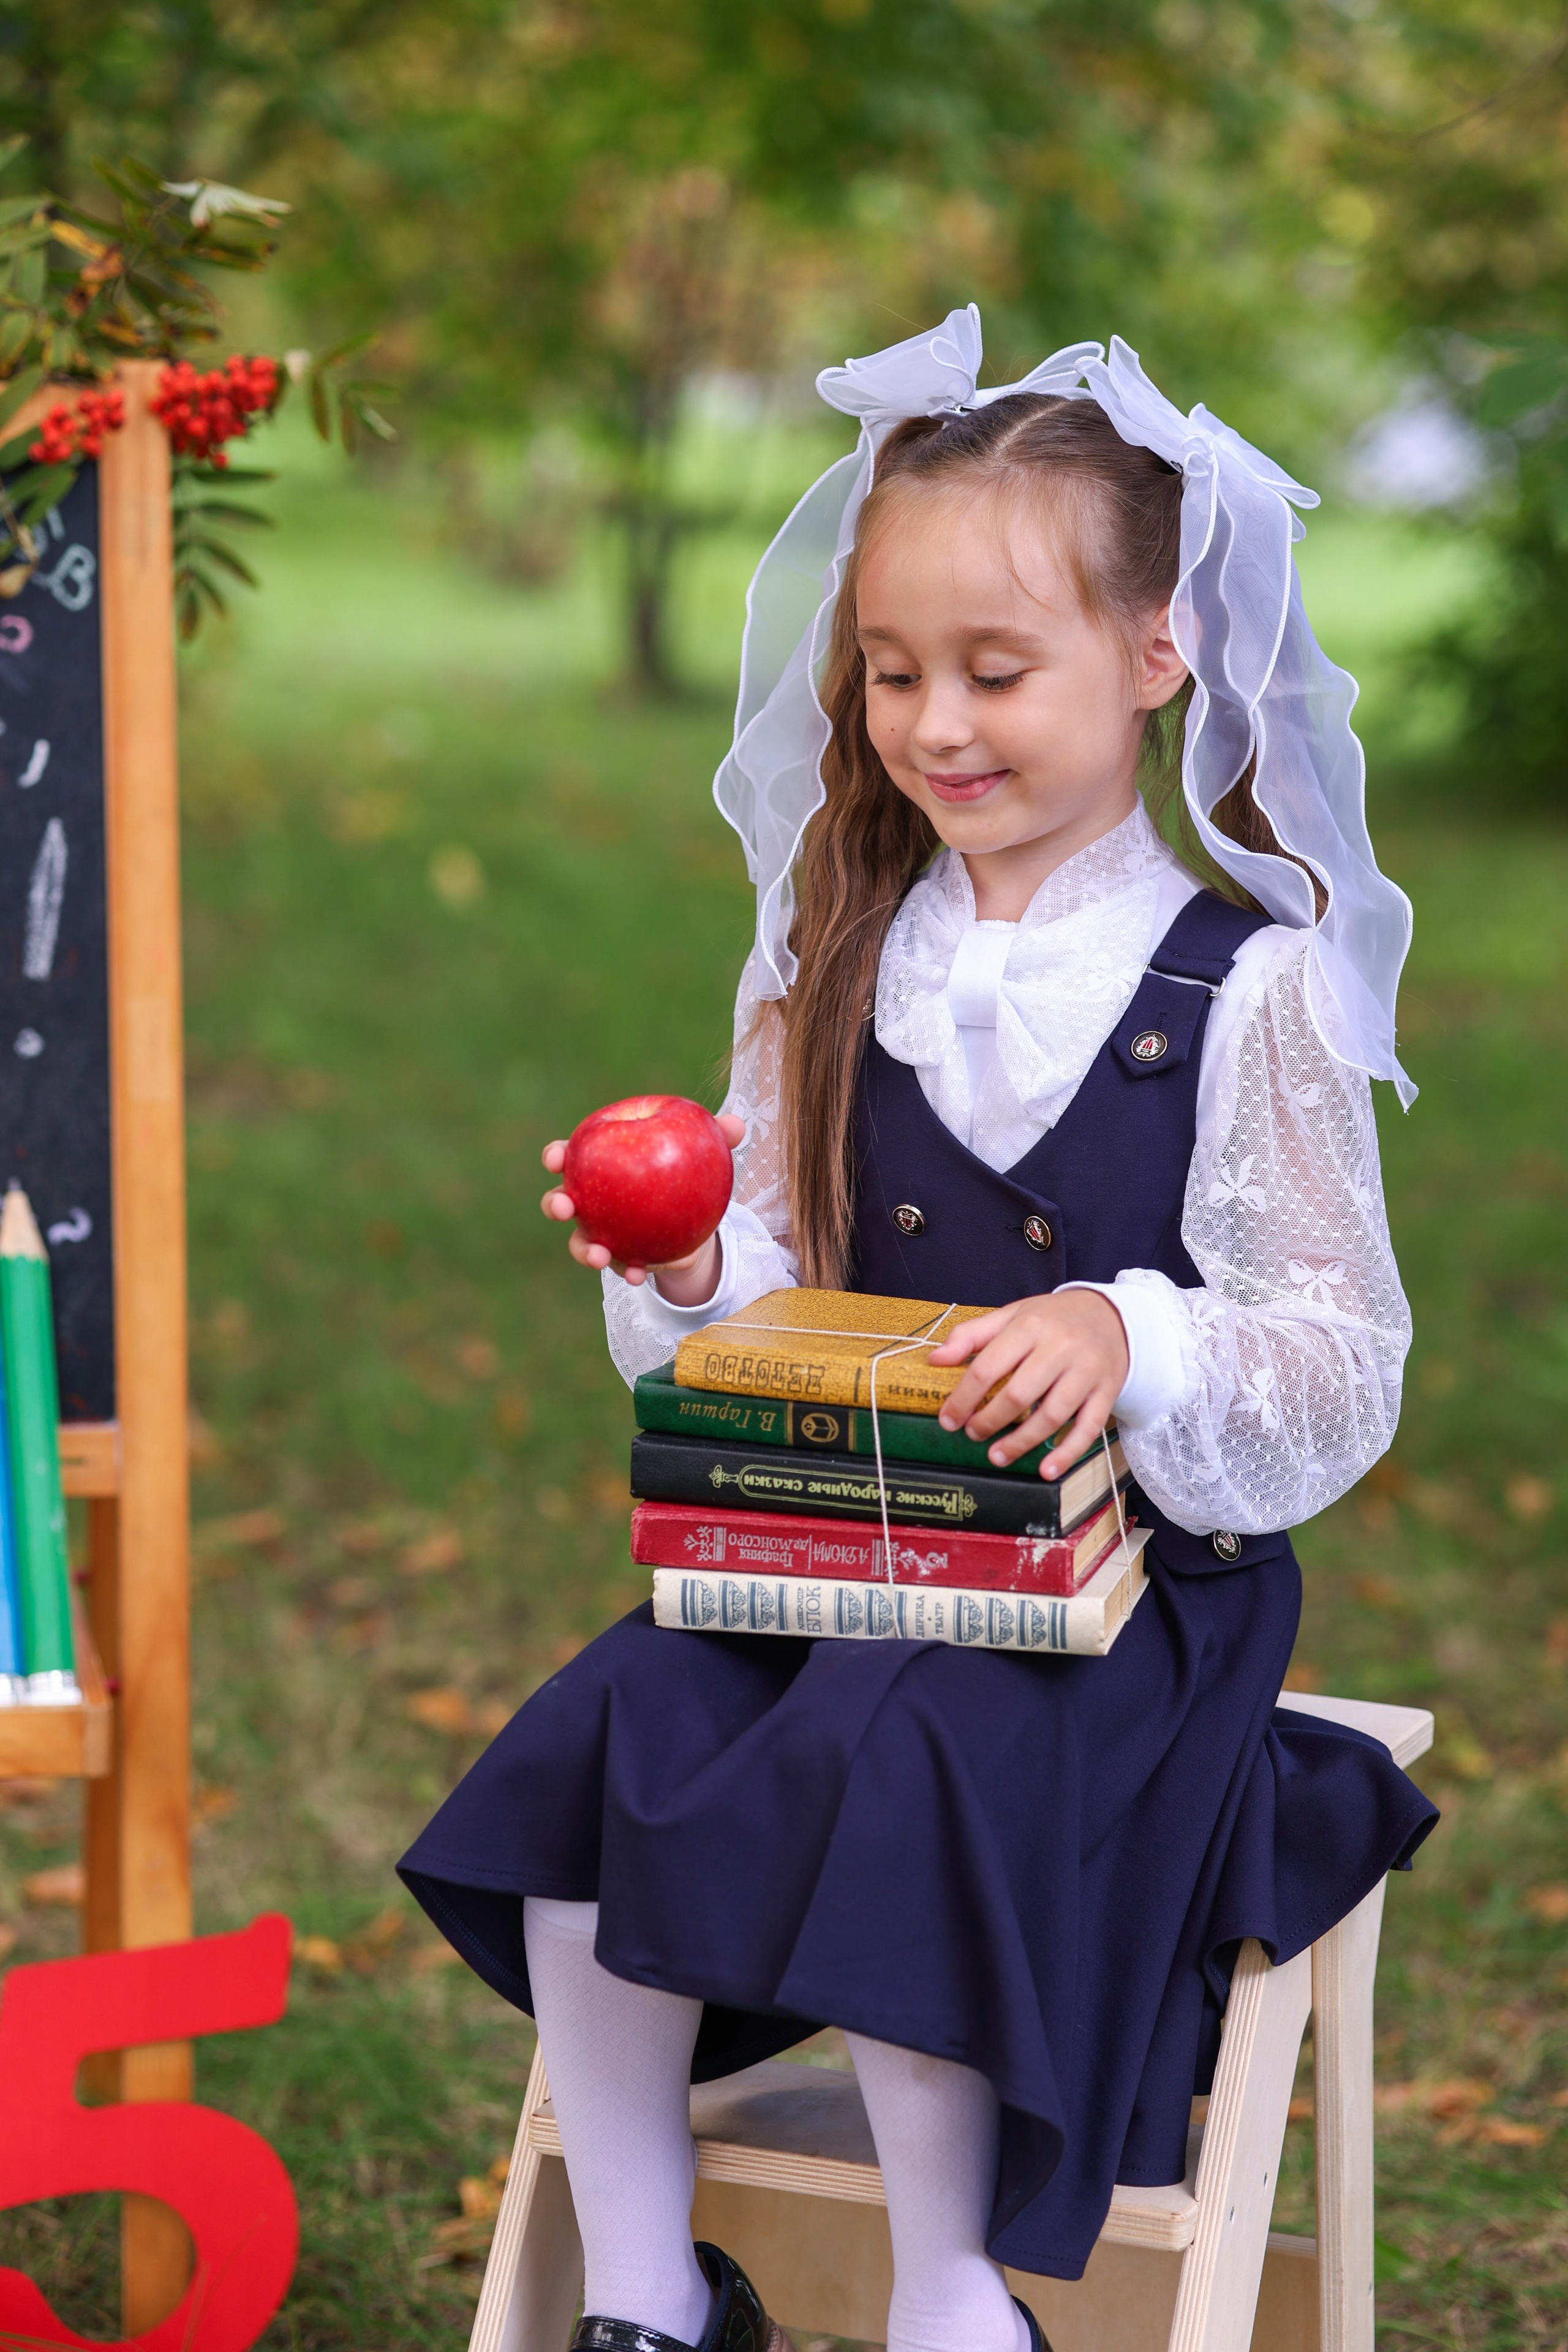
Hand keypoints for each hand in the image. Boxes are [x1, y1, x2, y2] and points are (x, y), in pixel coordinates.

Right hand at [539, 1114, 745, 1300]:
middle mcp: (594, 1199)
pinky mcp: (623, 1258)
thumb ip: (718, 1137)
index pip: (571, 1154)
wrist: (700, 1220)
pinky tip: (639, 1273)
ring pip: (582, 1242)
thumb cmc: (690, 1173)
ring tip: (599, 1255)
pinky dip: (626, 1270)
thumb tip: (737, 1125)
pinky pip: (619, 1266)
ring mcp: (604, 1232)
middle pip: (563, 1199)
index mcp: (603, 1163)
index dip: (557, 1154)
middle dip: (555, 1203)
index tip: (557, 1157)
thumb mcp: (705, 1154)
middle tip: (564, 1206)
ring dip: (585, 1250)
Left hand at [926, 1290, 1128, 1476]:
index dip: (963, 1398)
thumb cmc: (1052, 1319)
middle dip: (989, 1421)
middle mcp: (1061, 1348)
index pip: (988, 1366)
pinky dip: (1067, 1452)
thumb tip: (935, 1359)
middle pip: (1019, 1394)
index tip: (948, 1420)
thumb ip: (970, 1335)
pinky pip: (1088, 1427)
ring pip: (1052, 1415)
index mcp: (1030, 1327)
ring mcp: (1087, 1371)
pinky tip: (1047, 1470)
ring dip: (1021, 1442)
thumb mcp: (1011, 1315)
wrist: (1112, 1316)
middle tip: (972, 1435)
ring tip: (997, 1455)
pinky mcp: (1106, 1391)